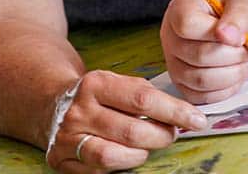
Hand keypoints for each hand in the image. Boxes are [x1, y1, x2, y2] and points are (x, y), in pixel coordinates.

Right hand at [44, 69, 205, 172]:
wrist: (51, 104)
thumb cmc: (97, 96)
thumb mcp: (117, 83)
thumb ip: (146, 96)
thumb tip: (183, 115)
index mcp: (96, 84)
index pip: (144, 99)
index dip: (175, 112)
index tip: (197, 120)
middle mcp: (79, 110)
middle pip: (132, 131)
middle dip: (161, 136)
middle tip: (170, 134)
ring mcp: (68, 137)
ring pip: (115, 156)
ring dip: (141, 154)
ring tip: (147, 146)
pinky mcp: (61, 159)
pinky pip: (99, 171)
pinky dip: (120, 165)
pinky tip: (126, 155)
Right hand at [161, 0, 247, 104]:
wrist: (238, 28)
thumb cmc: (236, 12)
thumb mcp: (243, 5)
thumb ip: (237, 17)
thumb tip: (227, 35)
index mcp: (180, 8)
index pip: (187, 26)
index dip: (216, 34)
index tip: (240, 36)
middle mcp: (170, 37)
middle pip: (198, 56)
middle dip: (234, 56)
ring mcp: (174, 63)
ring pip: (201, 80)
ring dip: (234, 73)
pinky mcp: (183, 85)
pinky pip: (204, 96)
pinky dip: (228, 88)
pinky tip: (239, 71)